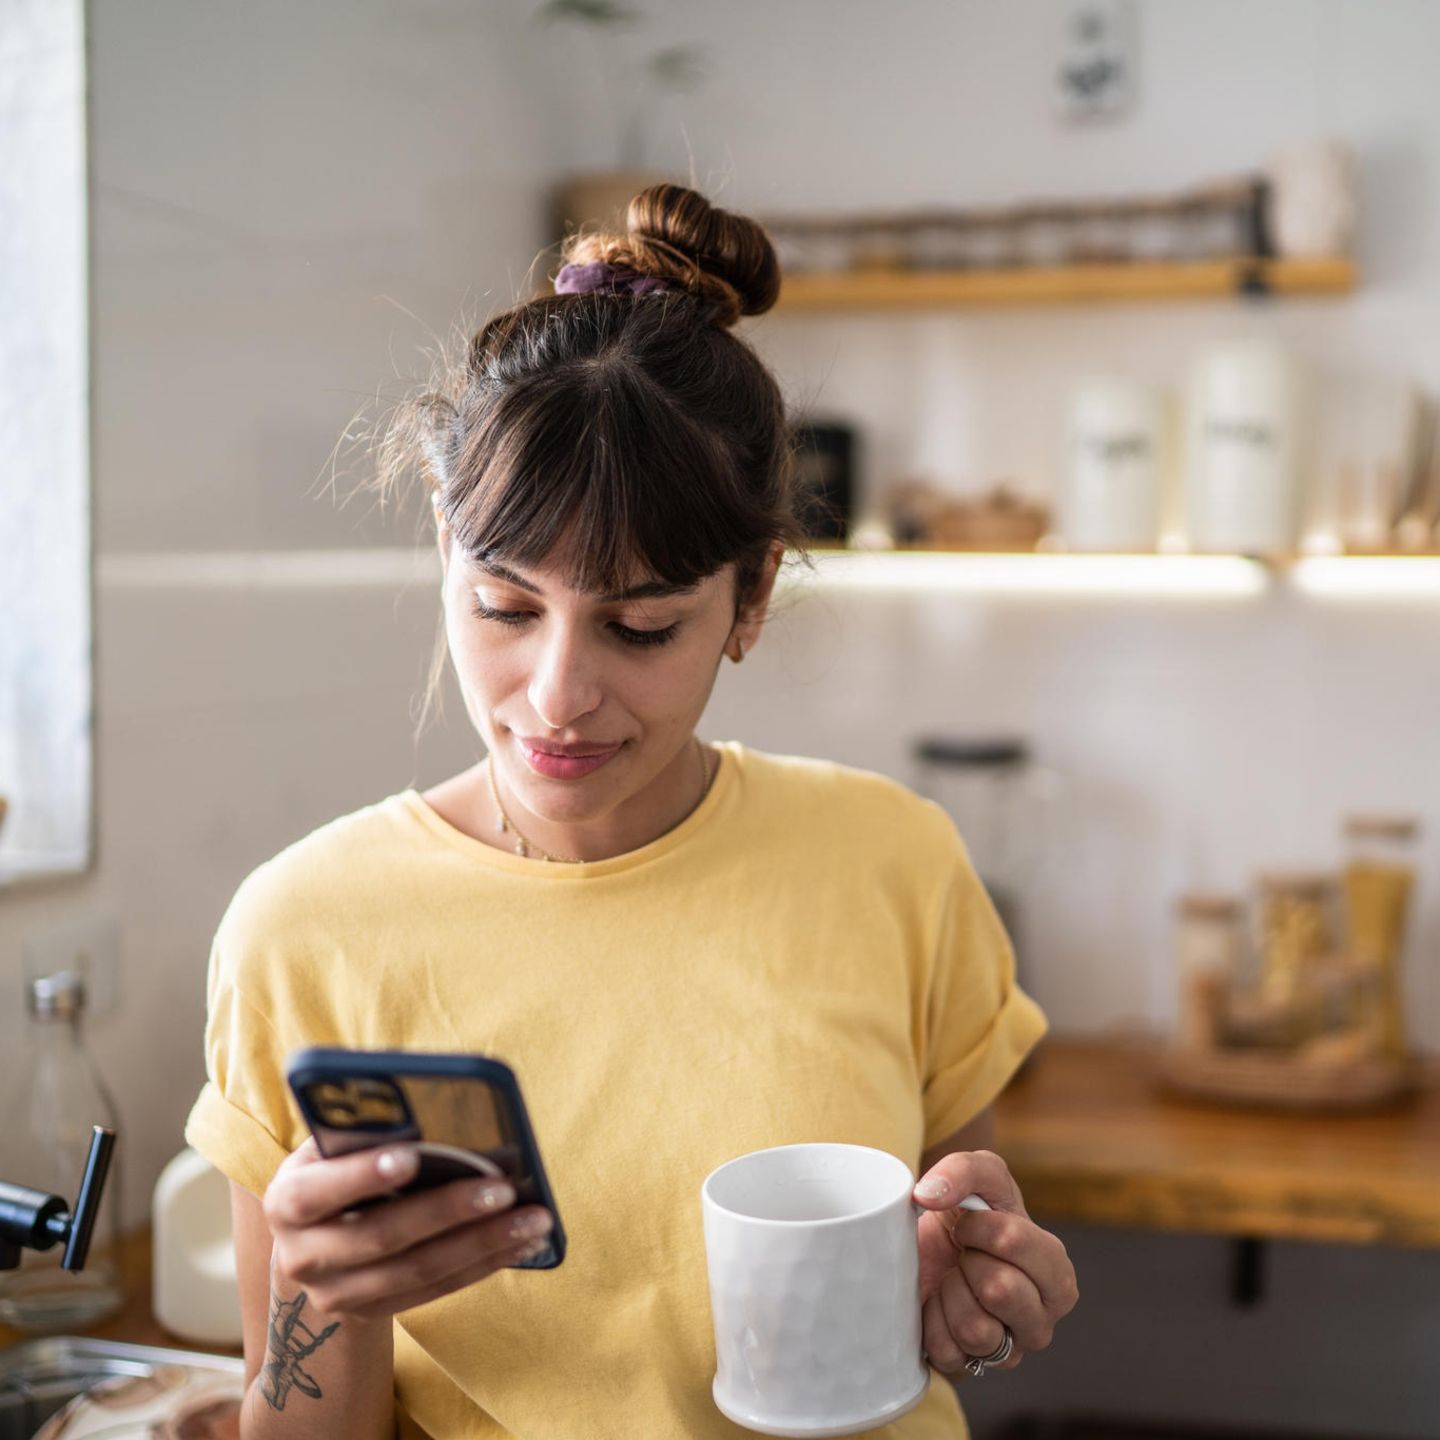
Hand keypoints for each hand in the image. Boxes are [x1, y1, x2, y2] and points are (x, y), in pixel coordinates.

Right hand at [262, 1137, 552, 1320]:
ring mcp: (338, 1293)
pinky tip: (522, 1242)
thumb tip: (424, 1110)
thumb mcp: (329, 1149)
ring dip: (483, 1243)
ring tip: (533, 1218)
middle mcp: (304, 1257)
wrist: (310, 1248)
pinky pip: (437, 1290)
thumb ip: (362, 1132)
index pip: (320, 1191)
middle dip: (448, 1210)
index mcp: (287, 1202)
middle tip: (504, 1187)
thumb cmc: (333, 1173)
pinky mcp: (372, 1313)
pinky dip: (485, 1264)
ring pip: (419, 1270)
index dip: (362, 1175)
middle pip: (383, 1236)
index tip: (412, 1155)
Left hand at [911, 1149, 1077, 1376]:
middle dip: (968, 1260)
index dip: (979, 1224)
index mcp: (1057, 1276)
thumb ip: (964, 1170)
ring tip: (953, 1280)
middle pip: (1000, 1289)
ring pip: (975, 1328)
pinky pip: (947, 1350)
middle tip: (964, 1256)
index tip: (970, 1224)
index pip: (1014, 1241)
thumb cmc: (964, 1214)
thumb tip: (928, 1194)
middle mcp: (1041, 1322)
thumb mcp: (977, 1175)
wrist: (925, 1247)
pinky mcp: (970, 1371)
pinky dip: (930, 1320)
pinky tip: (937, 1306)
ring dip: (950, 1292)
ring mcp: (1007, 1352)